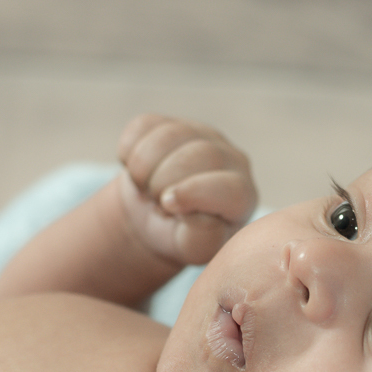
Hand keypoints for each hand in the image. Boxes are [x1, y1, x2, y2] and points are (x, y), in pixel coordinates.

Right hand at [116, 114, 257, 266]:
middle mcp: (229, 159)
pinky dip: (129, 151)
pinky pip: (144, 126)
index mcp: (241, 195)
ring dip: (144, 166)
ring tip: (145, 189)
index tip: (168, 206)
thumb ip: (201, 239)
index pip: (231, 187)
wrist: (157, 217)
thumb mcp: (192, 248)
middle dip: (166, 181)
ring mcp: (201, 135)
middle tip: (156, 202)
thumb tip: (198, 215)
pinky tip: (137, 171)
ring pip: (171, 134)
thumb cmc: (182, 235)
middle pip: (201, 155)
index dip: (195, 194)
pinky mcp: (172, 123)